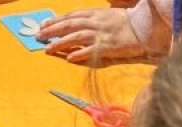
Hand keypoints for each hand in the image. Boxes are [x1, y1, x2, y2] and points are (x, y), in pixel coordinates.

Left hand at [39, 8, 159, 63]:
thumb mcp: (106, 16)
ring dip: (60, 43)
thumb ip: (91, 19)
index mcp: (94, 13)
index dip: (56, 20)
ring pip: (76, 37)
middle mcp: (95, 22)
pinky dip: (79, 53)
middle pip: (69, 25)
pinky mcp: (107, 46)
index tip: (43, 25)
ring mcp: (100, 34)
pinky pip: (90, 50)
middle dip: (52, 30)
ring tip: (47, 49)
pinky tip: (68, 57)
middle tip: (38, 36)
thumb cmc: (124, 23)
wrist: (143, 27)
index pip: (71, 16)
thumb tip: (75, 25)